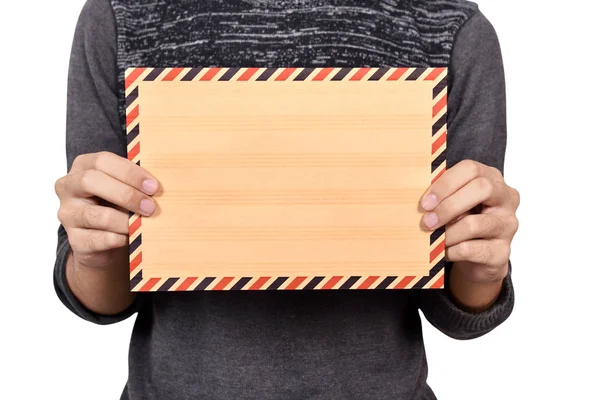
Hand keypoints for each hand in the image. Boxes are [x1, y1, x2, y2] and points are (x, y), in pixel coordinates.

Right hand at [55, 151, 158, 268]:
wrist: (104, 242)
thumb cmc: (117, 207)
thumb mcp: (123, 188)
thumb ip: (135, 182)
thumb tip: (157, 186)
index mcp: (82, 167)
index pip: (102, 161)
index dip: (129, 172)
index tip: (152, 186)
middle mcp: (68, 187)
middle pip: (91, 181)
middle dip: (126, 194)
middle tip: (150, 206)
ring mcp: (68, 214)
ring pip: (96, 215)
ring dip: (125, 220)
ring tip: (143, 224)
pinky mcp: (75, 240)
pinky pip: (99, 239)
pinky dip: (119, 239)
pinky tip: (131, 238)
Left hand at [420, 160, 519, 310]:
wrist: (477, 259)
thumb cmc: (462, 223)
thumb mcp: (453, 204)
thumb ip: (442, 195)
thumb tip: (415, 192)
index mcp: (492, 179)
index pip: (471, 169)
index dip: (445, 183)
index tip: (425, 202)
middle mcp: (506, 199)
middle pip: (482, 188)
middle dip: (448, 206)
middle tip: (427, 221)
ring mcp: (508, 225)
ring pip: (475, 224)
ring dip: (448, 233)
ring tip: (434, 239)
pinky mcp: (502, 252)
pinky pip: (471, 249)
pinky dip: (451, 251)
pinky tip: (443, 252)